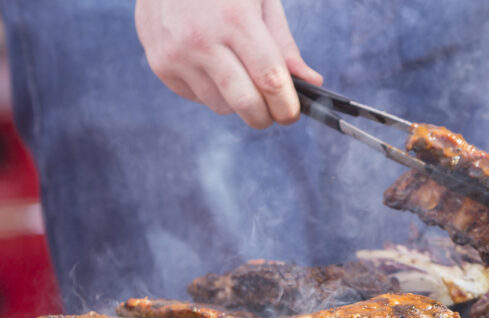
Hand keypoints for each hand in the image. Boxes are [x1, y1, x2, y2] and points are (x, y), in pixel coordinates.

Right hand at [135, 0, 322, 128]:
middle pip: (245, 103)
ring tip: (240, 74)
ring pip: (221, 106)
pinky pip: (198, 97)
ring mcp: (176, 54)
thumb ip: (283, 44)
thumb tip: (311, 83)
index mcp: (235, 18)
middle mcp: (202, 39)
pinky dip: (213, 91)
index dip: (287, 106)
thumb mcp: (260, 0)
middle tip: (275, 111)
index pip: (270, 79)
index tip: (293, 114)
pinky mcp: (160, 65)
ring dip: (238, 101)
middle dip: (266, 116)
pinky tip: (212, 64)